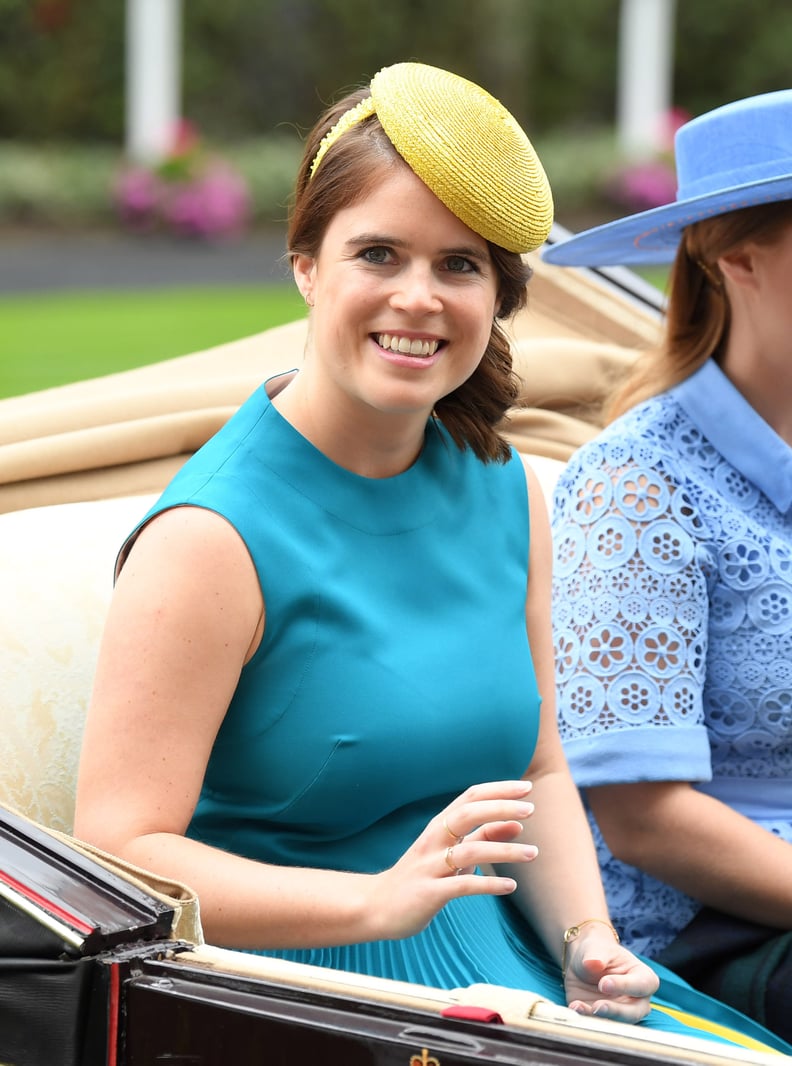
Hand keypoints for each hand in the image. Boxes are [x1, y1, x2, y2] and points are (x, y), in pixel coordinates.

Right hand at [369, 780, 537, 941]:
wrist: (378, 907)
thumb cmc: (421, 877)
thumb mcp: (453, 853)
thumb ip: (483, 837)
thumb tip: (517, 824)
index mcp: (439, 826)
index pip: (470, 797)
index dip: (498, 790)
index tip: (526, 788)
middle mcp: (433, 840)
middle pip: (467, 814)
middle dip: (499, 808)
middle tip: (531, 809)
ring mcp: (430, 866)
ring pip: (469, 851)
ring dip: (504, 851)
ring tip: (532, 853)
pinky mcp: (429, 893)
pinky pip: (463, 885)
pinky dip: (489, 884)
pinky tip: (510, 886)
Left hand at [564, 926, 658, 1022]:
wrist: (584, 961)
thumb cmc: (599, 952)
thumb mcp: (597, 948)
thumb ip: (596, 956)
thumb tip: (592, 963)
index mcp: (644, 978)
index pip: (641, 986)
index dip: (625, 986)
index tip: (604, 983)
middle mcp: (636, 1000)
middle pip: (633, 1013)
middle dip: (616, 1012)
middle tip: (598, 1006)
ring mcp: (621, 1012)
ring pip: (616, 1024)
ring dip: (599, 1019)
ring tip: (580, 1007)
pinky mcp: (603, 1019)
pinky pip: (597, 1023)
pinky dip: (585, 1018)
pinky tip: (575, 1007)